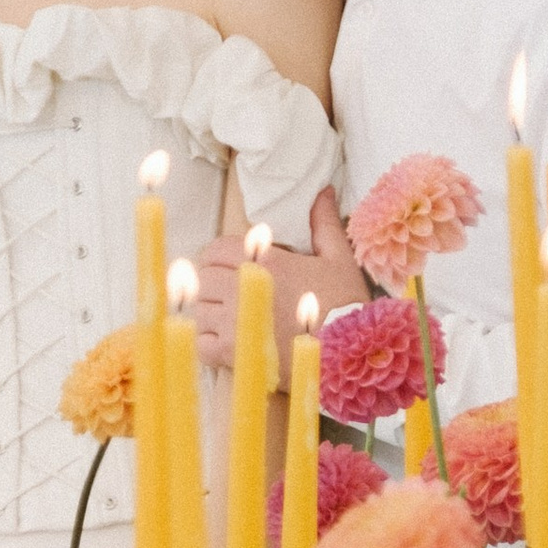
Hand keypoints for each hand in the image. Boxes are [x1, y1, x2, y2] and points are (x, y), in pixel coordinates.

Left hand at [192, 187, 371, 369]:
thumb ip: (324, 224)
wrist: (348, 355)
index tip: (231, 268)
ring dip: (210, 315)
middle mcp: (246, 288)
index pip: (216, 249)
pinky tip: (227, 344)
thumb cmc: (345, 307)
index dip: (219, 258)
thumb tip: (323, 192)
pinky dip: (209, 345)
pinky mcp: (234, 354)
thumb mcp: (339, 259)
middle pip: (203, 279)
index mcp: (267, 262)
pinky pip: (202, 344)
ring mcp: (236, 322)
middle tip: (229, 295)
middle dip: (213, 285)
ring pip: (199, 311)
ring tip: (230, 320)